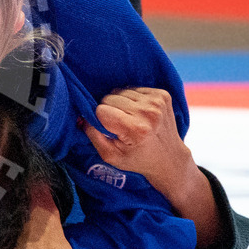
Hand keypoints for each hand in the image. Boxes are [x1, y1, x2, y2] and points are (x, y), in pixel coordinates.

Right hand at [82, 87, 222, 248]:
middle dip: (109, 109)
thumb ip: (92, 135)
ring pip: (121, 91)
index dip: (100, 120)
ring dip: (120, 103)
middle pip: (109, 97)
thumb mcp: (110, 155)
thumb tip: (79, 116)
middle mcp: (148, 112)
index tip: (109, 130)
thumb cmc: (137, 159)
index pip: (100, 110)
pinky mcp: (163, 95)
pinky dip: (132, 99)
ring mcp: (157, 102)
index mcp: (135, 129)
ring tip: (129, 119)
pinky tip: (138, 113)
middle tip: (119, 125)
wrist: (169, 158)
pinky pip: (134, 88)